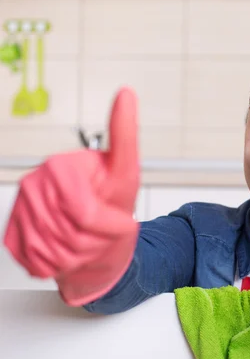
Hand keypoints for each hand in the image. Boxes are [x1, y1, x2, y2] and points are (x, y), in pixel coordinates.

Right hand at [3, 87, 140, 306]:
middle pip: (70, 232)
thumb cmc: (114, 210)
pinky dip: (59, 266)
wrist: (94, 246)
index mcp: (65, 165)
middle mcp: (38, 181)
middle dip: (95, 241)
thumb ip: (125, 143)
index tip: (117, 220)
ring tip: (86, 241)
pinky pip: (37, 260)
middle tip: (101, 232)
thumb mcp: (128, 179)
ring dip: (78, 255)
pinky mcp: (12, 231)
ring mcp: (22, 207)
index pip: (83, 210)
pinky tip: (67, 252)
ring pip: (53, 250)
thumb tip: (126, 92)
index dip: (104, 225)